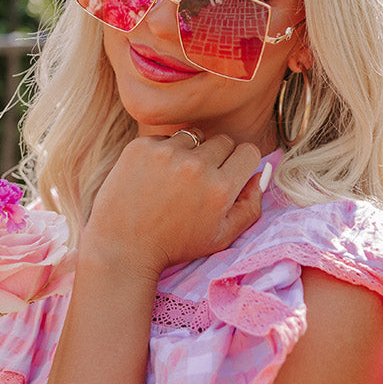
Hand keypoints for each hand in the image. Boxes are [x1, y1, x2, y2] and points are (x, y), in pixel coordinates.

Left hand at [83, 131, 262, 276]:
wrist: (122, 247)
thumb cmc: (174, 245)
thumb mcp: (222, 237)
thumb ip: (250, 206)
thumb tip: (260, 175)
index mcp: (220, 188)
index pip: (249, 151)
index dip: (242, 164)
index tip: (230, 174)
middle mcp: (196, 166)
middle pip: (223, 141)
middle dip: (217, 158)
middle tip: (199, 183)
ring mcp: (166, 153)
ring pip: (194, 136)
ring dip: (190, 152)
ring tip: (175, 180)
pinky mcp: (140, 147)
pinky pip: (165, 138)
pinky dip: (163, 153)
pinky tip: (153, 178)